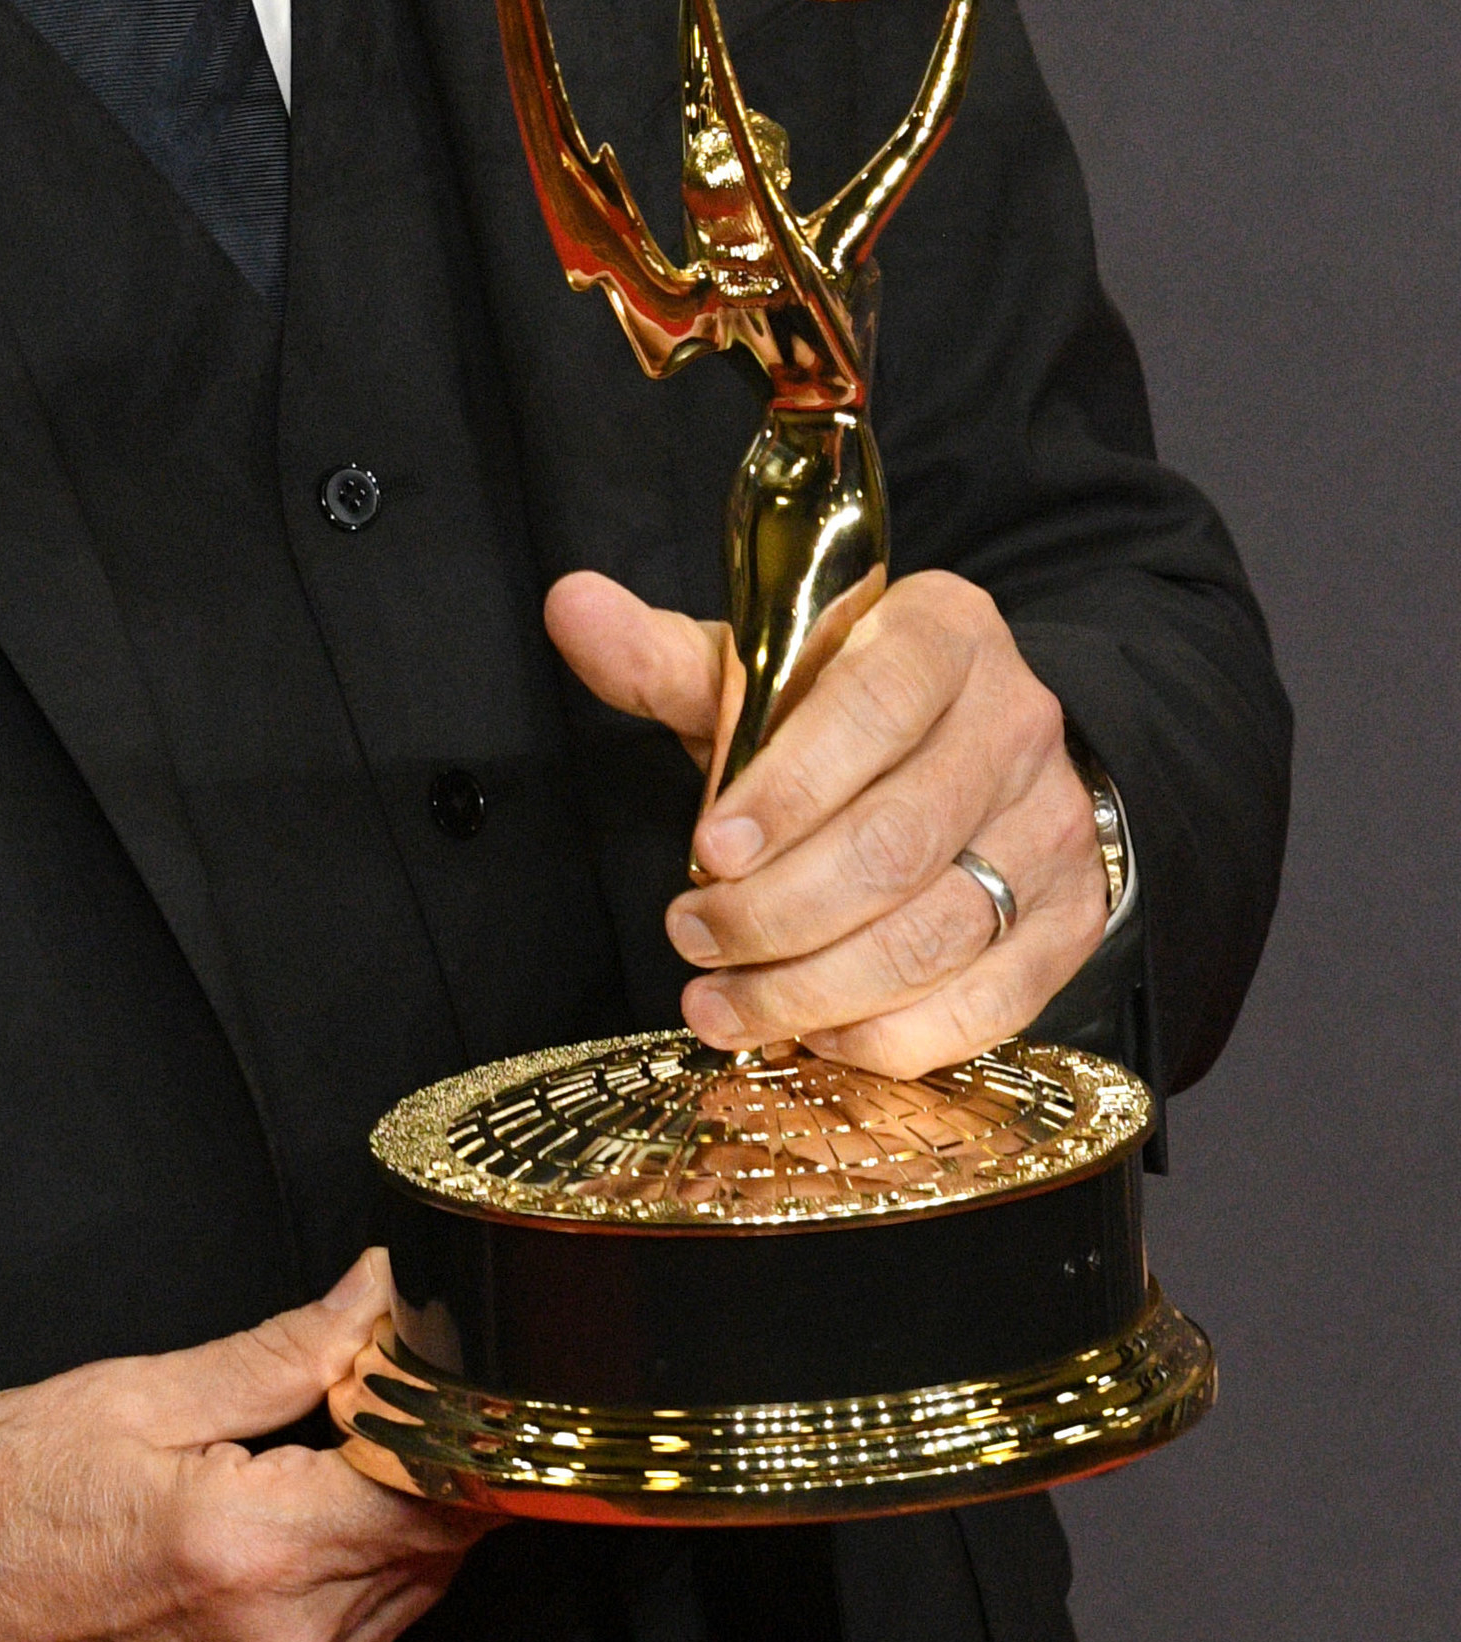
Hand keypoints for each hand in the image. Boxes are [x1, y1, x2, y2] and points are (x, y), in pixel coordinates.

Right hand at [0, 1250, 484, 1641]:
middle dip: (433, 1447)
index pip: (440, 1481)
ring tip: (341, 1423)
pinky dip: (364, 1560)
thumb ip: (282, 1350)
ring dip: (403, 1505)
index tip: (428, 1342)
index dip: (450, 1402)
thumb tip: (375, 1297)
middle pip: (441, 1539)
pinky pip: (363, 1633)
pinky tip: (312, 1498)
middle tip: (387, 1362)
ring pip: (413, 1588)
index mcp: (256, 1551)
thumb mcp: (131, 1392)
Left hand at [546, 564, 1108, 1077]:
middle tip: (690, 937)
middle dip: (774, 911)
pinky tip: (813, 1029)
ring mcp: (1053, 830)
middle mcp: (1015, 725)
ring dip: (811, 987)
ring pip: (932, 935)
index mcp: (941, 633)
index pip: (870, 708)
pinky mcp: (1070, 923)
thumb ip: (666, 657)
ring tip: (722, 1005)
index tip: (707, 851)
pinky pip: (984, 1004)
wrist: (990, 746)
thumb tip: (570, 608)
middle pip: (894, 843)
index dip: (787, 790)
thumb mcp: (767, 670)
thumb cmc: (850, 710)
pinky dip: (888, 1034)